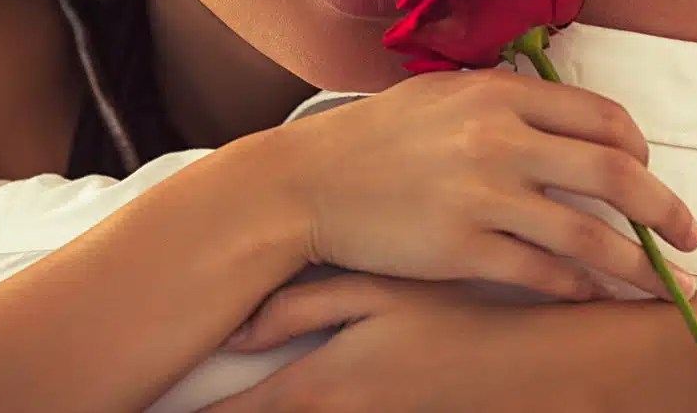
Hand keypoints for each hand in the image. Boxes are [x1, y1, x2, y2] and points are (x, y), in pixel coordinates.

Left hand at [201, 274, 639, 412]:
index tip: (151, 410)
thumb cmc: (464, 319)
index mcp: (323, 387)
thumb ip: (306, 308)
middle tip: (167, 407)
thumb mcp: (384, 295)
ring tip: (228, 405)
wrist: (545, 365)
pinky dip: (305, 412)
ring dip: (268, 410)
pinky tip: (305, 397)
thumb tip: (234, 332)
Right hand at [275, 69, 696, 301]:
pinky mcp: (462, 249)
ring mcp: (483, 197)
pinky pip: (541, 273)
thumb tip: (561, 117)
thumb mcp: (441, 94)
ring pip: (588, 235)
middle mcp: (499, 140)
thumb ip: (502, 99)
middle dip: (666, 209)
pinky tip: (595, 296)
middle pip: (614, 174)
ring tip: (669, 287)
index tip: (649, 170)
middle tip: (693, 235)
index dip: (638, 147)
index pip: (601, 116)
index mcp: (499, 93)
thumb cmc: (373, 136)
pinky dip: (578, 287)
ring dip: (639, 265)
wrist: (305, 183)